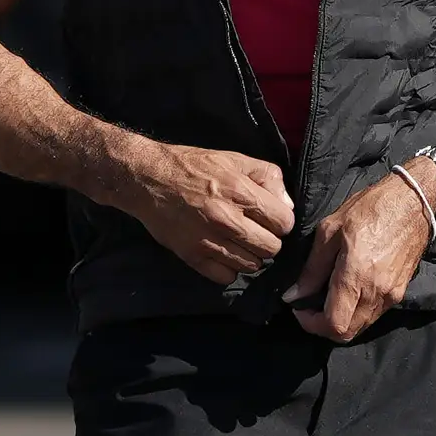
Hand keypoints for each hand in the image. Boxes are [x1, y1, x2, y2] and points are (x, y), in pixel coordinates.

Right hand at [113, 141, 293, 282]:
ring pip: (252, 265)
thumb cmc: (193, 166)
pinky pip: (226, 276)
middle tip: (256, 232)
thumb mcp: (235, 158)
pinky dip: (229, 269)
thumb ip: (268, 177)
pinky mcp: (193, 257)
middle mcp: (228, 220)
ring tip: (240, 243)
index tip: (271, 219)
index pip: (284, 223)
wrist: (148, 178)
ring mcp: (210, 241)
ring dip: (250, 256)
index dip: (281, 222)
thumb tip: (287, 205)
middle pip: (271, 248)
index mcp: (241, 192)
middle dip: (269, 241)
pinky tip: (224, 253)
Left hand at [288, 165, 433, 343]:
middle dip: (324, 327)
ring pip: (361, 327)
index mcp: (356, 277)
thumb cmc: (370, 208)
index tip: (299, 308)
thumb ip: (312, 269)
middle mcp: (377, 293)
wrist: (413, 202)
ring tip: (327, 298)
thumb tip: (294, 295)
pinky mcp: (400, 292)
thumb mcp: (330, 231)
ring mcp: (391, 295)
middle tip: (310, 307)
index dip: (311, 325)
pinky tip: (347, 292)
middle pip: (347, 333)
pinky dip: (356, 313)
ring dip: (341, 321)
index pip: (334, 325)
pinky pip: (374, 315)